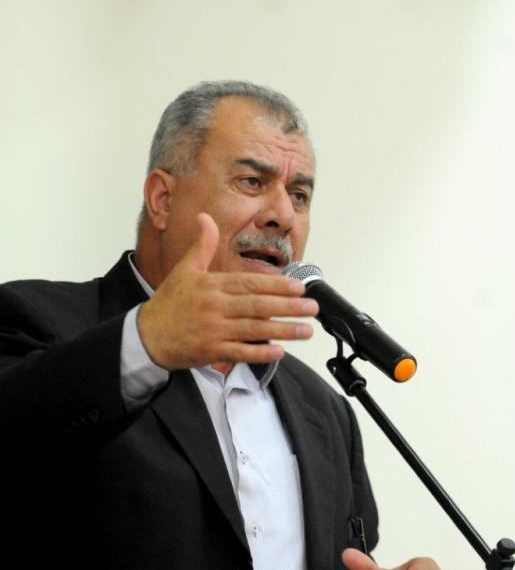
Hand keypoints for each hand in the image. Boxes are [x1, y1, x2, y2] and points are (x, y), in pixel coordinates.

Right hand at [137, 213, 318, 369]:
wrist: (147, 336)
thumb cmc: (168, 303)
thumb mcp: (184, 270)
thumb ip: (201, 245)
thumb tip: (205, 217)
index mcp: (212, 286)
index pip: (250, 284)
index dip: (276, 285)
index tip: (299, 286)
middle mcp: (215, 307)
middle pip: (257, 306)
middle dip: (288, 307)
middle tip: (312, 307)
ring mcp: (214, 331)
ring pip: (254, 329)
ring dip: (282, 331)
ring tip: (305, 330)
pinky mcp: (211, 351)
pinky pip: (240, 352)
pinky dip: (260, 353)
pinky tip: (280, 352)